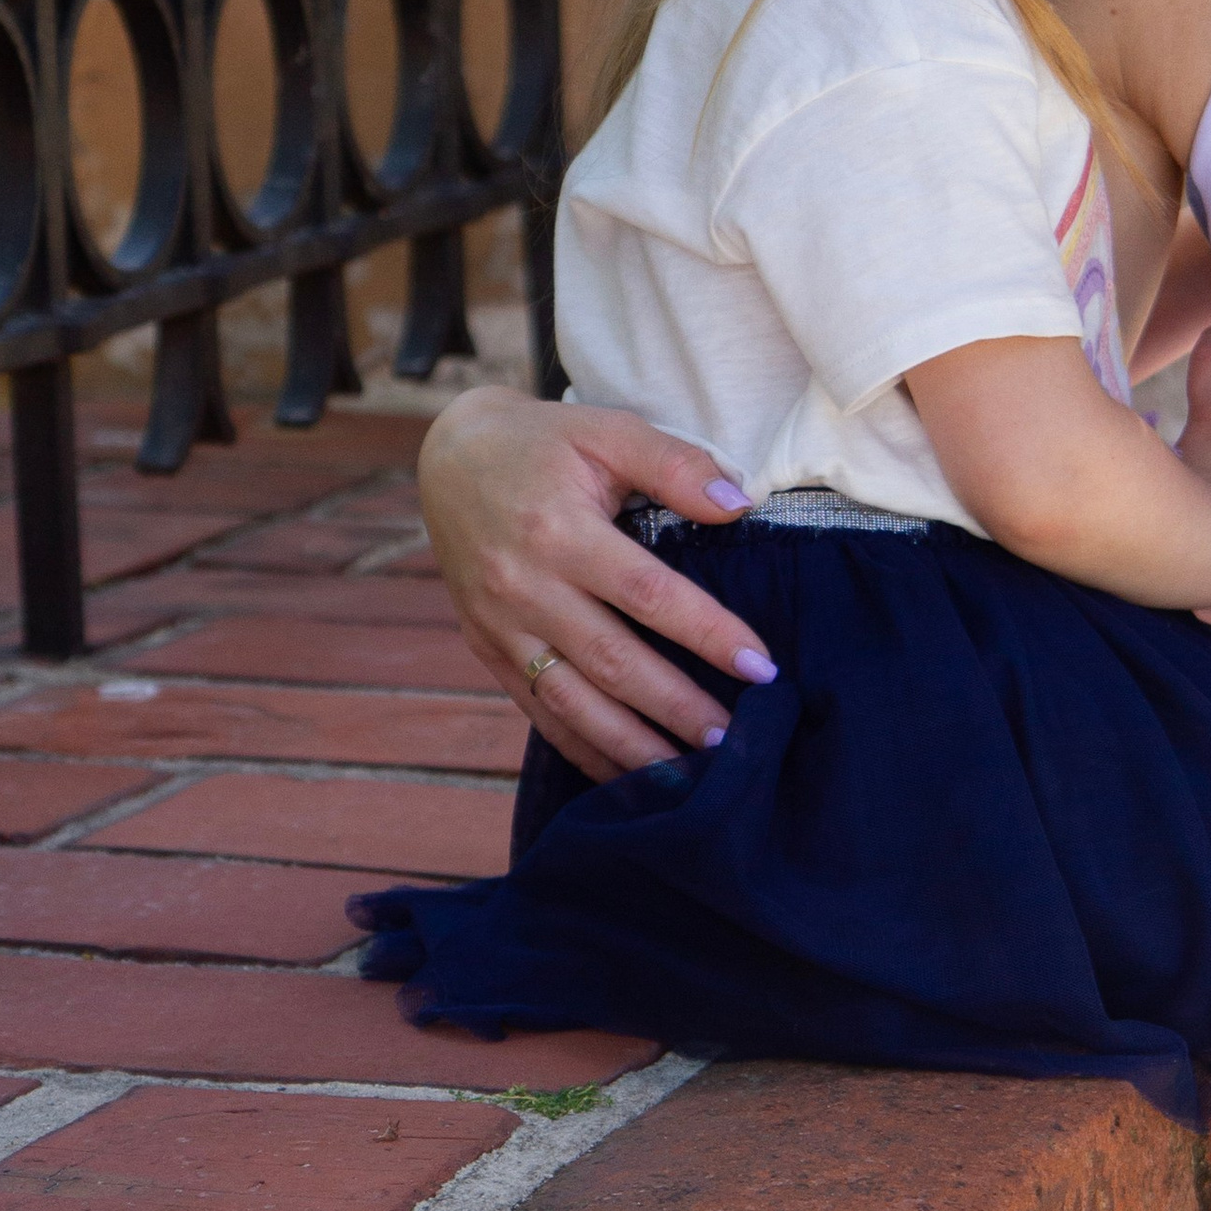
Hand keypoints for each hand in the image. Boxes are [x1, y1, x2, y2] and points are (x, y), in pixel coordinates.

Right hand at [416, 387, 779, 780]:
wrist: (449, 458)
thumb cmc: (544, 445)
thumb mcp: (608, 430)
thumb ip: (674, 464)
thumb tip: (739, 504)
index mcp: (558, 531)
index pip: (648, 595)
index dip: (707, 633)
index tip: (761, 667)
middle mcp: (524, 587)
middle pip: (613, 662)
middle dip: (678, 708)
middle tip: (737, 744)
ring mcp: (500, 626)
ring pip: (573, 703)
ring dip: (634, 748)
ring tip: (693, 779)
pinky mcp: (487, 649)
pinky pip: (539, 712)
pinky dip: (585, 751)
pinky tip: (629, 780)